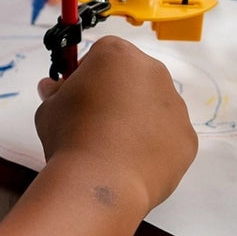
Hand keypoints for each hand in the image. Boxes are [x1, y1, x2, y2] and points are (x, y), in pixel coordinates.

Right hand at [34, 36, 197, 213]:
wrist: (101, 182)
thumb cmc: (70, 136)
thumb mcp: (49, 109)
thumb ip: (55, 92)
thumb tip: (51, 89)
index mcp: (118, 54)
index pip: (102, 54)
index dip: (87, 74)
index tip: (76, 96)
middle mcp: (153, 72)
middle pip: (133, 76)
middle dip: (116, 93)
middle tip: (94, 123)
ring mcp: (176, 106)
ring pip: (154, 106)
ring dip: (137, 119)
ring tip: (113, 148)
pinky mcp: (187, 138)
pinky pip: (168, 136)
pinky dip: (154, 146)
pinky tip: (132, 163)